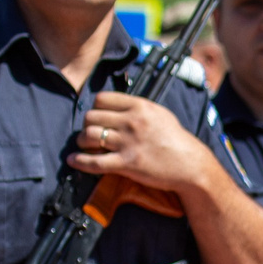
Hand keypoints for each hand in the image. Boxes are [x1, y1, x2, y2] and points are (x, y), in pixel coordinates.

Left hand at [68, 92, 211, 194]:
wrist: (190, 164)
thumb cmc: (175, 140)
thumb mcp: (159, 114)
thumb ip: (137, 107)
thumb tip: (115, 106)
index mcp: (140, 106)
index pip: (102, 99)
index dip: (95, 108)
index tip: (97, 117)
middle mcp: (132, 121)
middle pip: (91, 117)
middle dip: (87, 125)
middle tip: (90, 134)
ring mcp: (129, 142)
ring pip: (90, 136)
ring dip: (83, 141)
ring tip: (85, 146)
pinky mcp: (127, 163)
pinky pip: (95, 161)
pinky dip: (80, 161)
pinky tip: (73, 161)